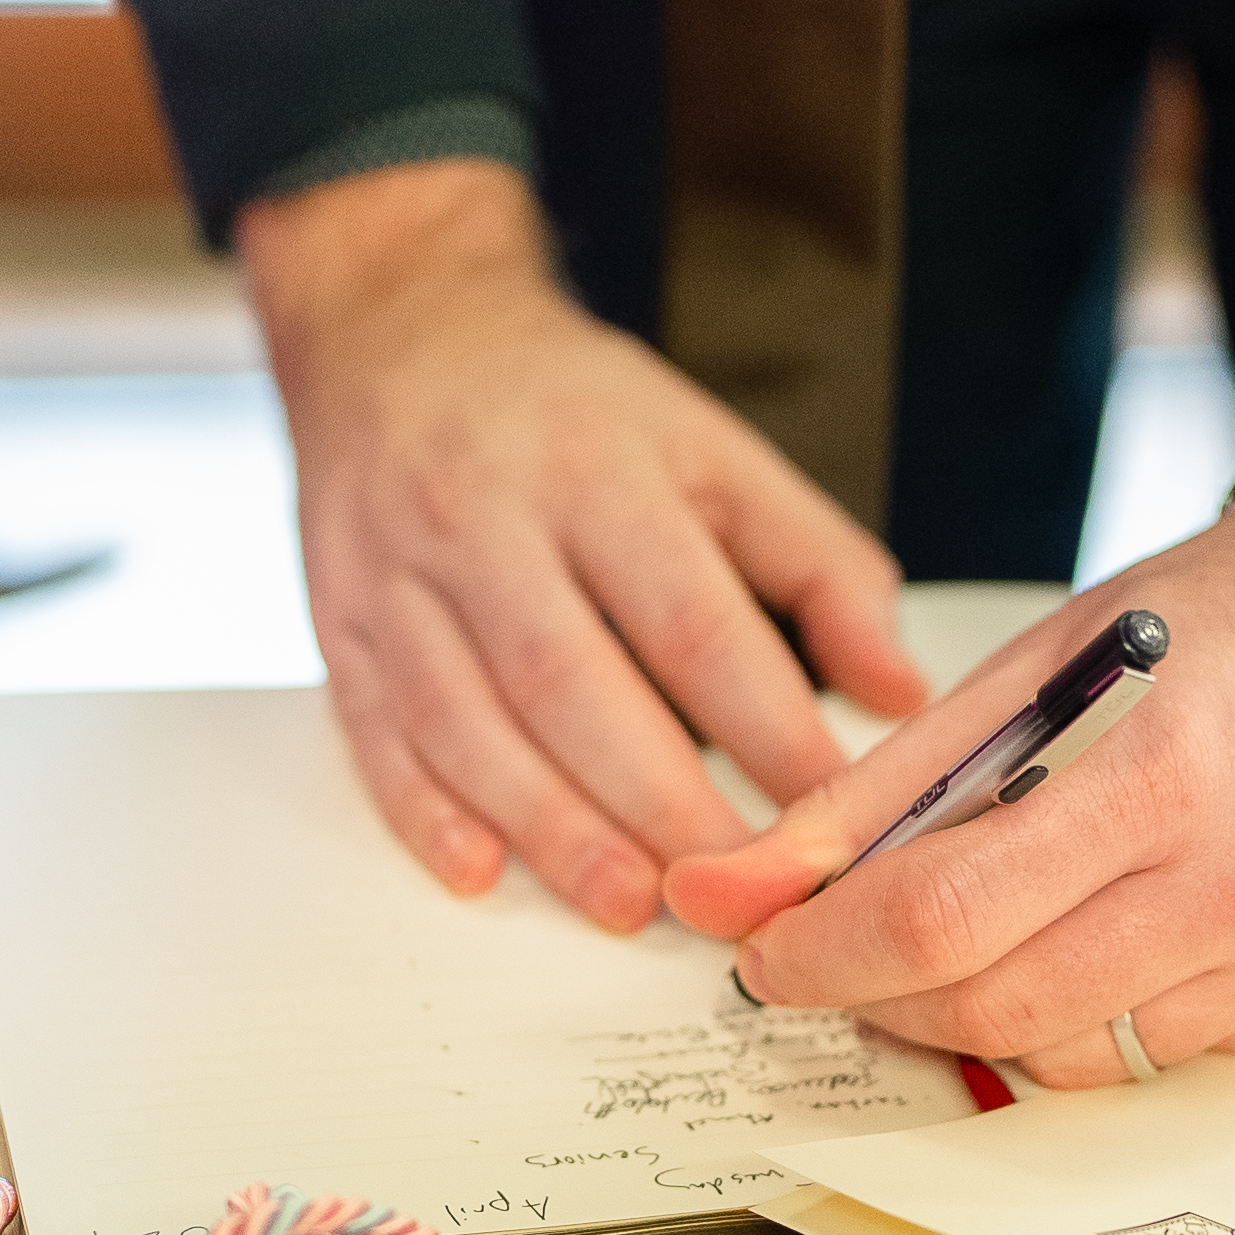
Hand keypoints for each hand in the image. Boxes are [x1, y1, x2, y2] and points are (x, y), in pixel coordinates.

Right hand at [246, 160, 929, 930]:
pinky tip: (481, 871)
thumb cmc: (573, 412)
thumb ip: (817, 566)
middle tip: (726, 886)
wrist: (401, 333)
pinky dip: (424, 812)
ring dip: (549, 827)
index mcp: (599, 468)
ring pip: (468, 720)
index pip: (691, 618)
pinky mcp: (336, 619)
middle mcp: (488, 515)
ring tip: (627, 902)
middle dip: (655, 800)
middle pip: (572, 681)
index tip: (822, 806)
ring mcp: (399, 573)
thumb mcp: (713, 450)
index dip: (762, 724)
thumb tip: (898, 692)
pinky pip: (374, 730)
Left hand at [667, 328, 1234, 1086]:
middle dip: (887, 998)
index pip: (944, 915)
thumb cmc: (1213, 623)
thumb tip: (724, 891)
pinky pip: (1169, 1056)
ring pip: (1079, 1055)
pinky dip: (1106, 1014)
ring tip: (990, 928)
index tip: (761, 949)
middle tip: (840, 956)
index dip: (824, 950)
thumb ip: (875, 792)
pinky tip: (1120, 931)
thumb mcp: (1033, 667)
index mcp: (1165, 769)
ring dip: (995, 1013)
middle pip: (1002, 1007)